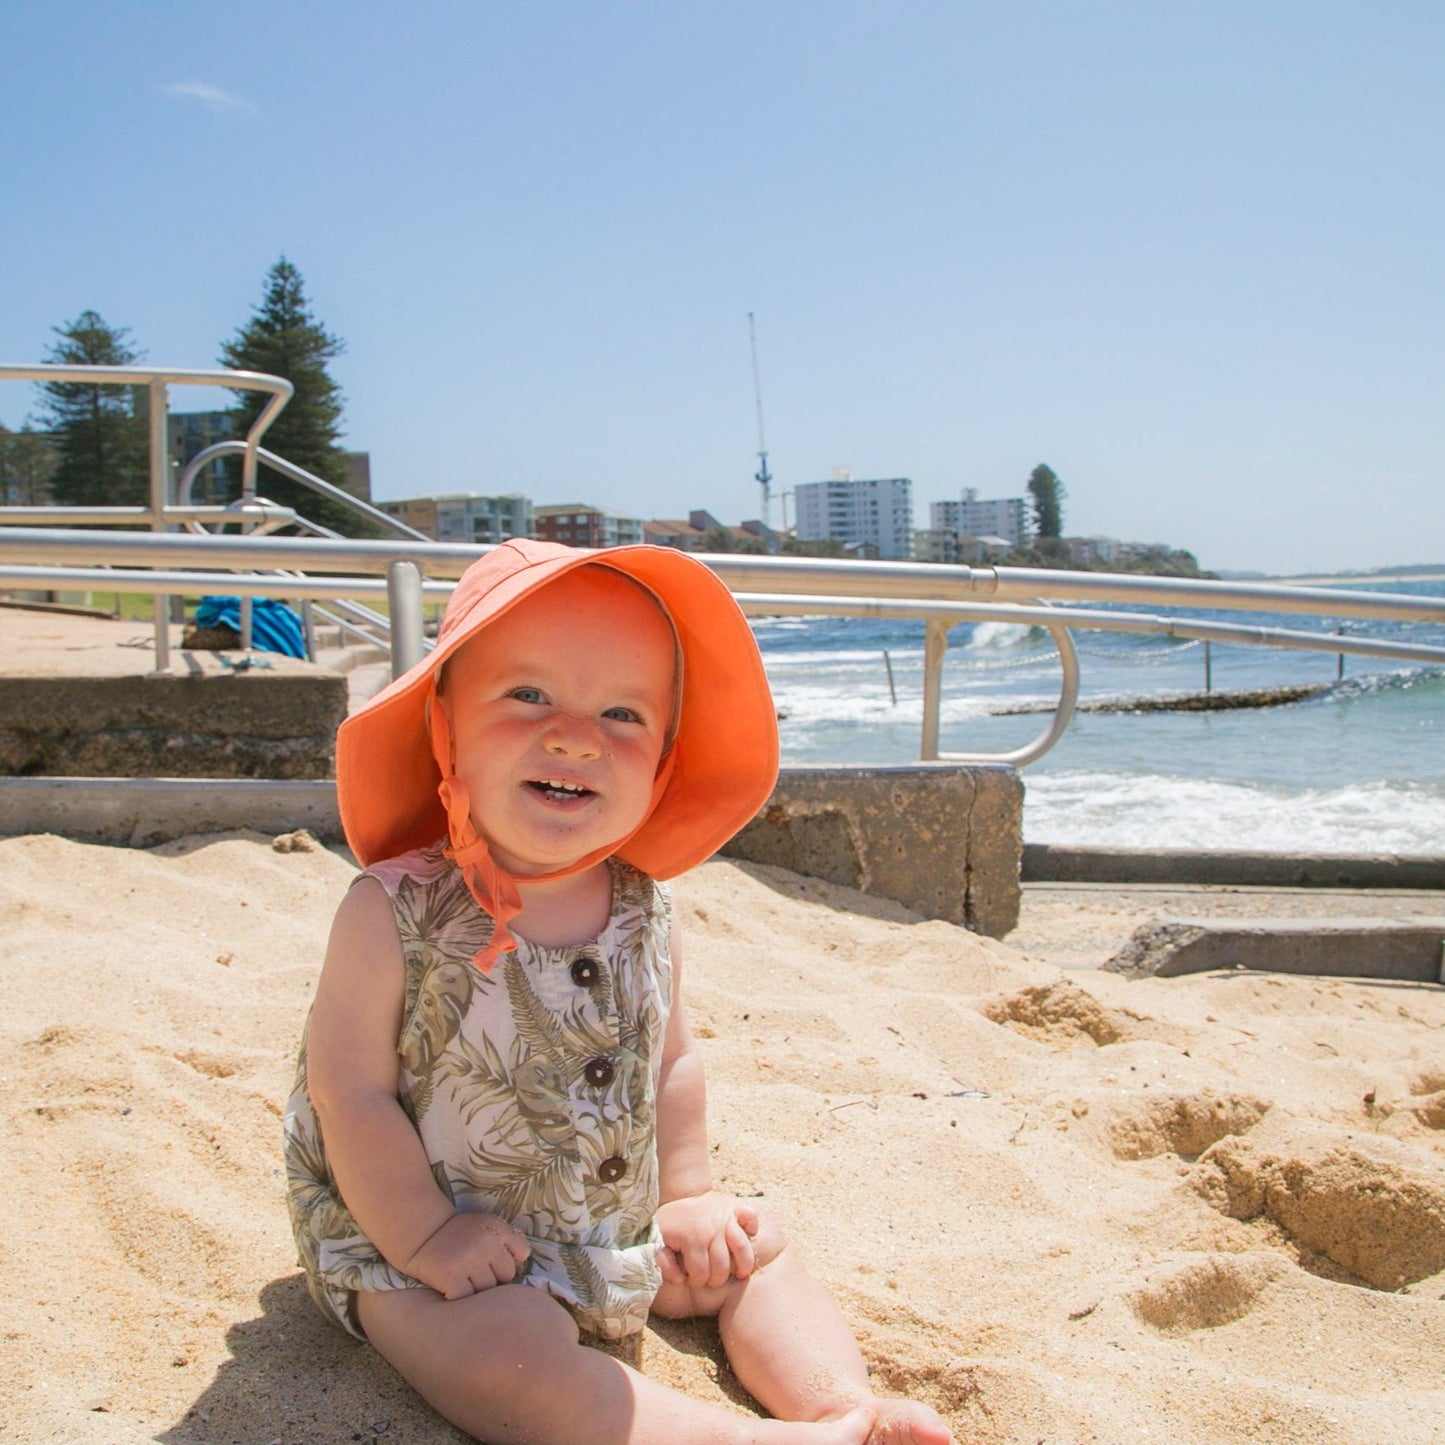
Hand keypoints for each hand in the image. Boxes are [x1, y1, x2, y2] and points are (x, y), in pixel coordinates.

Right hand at [402, 1211, 530, 1300]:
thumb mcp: (486, 1227)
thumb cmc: (458, 1235)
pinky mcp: (451, 1276)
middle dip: (494, 1278)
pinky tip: (452, 1287)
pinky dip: (460, 1297)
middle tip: (475, 1272)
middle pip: (506, 1276)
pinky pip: (467, 1298)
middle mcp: (485, 1242)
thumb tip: (521, 1270)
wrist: (422, 1233)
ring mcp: (468, 1260)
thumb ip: (508, 1242)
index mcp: (496, 1228)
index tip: (495, 1264)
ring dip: (477, 1290)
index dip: (510, 1262)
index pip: (522, 1253)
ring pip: (487, 1290)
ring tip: (463, 1279)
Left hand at [654, 1191, 758, 1290]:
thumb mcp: (657, 1243)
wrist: (676, 1199)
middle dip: (716, 1278)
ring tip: (740, 1274)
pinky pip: (749, 1215)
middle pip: (722, 1265)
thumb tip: (680, 1279)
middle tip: (712, 1280)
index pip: (702, 1272)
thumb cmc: (668, 1225)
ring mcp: (724, 1216)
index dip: (698, 1281)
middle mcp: (711, 1227)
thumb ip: (663, 1263)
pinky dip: (752, 1225)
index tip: (694, 1279)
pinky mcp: (732, 1207)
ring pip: (741, 1246)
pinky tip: (750, 1235)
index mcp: (691, 1237)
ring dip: (743, 1264)